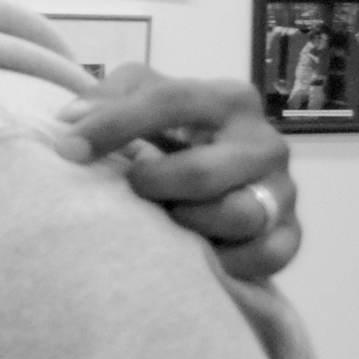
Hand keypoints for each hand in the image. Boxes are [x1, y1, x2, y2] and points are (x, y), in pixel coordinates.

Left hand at [50, 64, 301, 281]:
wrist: (211, 174)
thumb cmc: (168, 131)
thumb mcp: (138, 97)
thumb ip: (105, 99)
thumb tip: (71, 120)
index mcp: (227, 99)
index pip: (172, 101)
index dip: (114, 124)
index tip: (68, 150)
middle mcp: (264, 142)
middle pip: (204, 172)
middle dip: (154, 184)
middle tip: (133, 186)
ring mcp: (282, 190)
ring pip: (238, 216)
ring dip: (188, 222)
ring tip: (166, 216)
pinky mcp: (290, 232)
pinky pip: (269, 255)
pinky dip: (228, 261)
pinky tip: (196, 254)